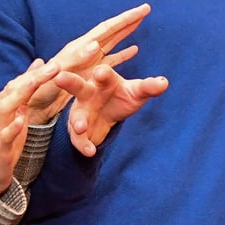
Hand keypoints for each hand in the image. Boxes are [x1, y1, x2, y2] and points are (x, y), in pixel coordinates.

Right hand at [0, 59, 60, 195]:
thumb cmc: (6, 135)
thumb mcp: (19, 108)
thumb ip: (28, 86)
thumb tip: (40, 61)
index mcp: (7, 98)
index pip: (25, 80)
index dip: (42, 70)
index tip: (60, 61)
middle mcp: (0, 108)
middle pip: (17, 88)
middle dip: (36, 76)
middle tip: (55, 65)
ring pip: (7, 105)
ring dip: (22, 93)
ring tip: (37, 82)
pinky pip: (4, 135)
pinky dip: (11, 127)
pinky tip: (21, 120)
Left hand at [26, 4, 150, 124]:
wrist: (33, 105)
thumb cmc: (43, 89)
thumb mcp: (59, 73)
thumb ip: (76, 59)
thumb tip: (96, 44)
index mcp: (79, 48)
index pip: (107, 29)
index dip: (125, 19)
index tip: (142, 10)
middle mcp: (85, 50)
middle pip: (111, 31)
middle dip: (128, 20)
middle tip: (146, 9)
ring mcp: (88, 61)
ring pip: (112, 42)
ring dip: (126, 33)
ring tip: (140, 22)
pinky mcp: (90, 73)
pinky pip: (111, 59)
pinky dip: (123, 53)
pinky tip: (133, 49)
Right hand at [54, 64, 168, 156]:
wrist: (110, 112)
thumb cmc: (122, 95)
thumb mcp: (137, 92)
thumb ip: (149, 87)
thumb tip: (164, 82)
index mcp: (103, 80)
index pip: (103, 73)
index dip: (102, 72)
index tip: (101, 72)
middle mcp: (88, 92)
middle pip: (77, 86)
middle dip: (69, 82)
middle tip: (60, 77)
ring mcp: (81, 110)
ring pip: (75, 115)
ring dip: (77, 121)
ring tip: (81, 128)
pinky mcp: (78, 128)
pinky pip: (78, 137)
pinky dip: (82, 144)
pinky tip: (90, 151)